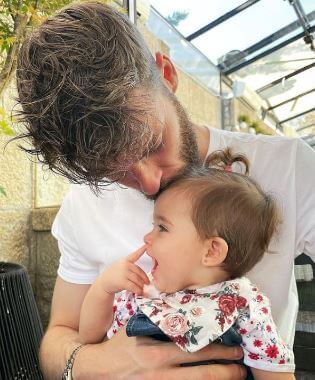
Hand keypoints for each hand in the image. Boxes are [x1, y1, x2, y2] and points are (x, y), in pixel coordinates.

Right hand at [73, 327, 246, 379]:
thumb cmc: (121, 345)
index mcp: (158, 351)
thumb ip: (160, 321)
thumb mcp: (138, 327)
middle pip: (202, 372)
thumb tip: (183, 311)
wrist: (99, 370)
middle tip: (241, 365)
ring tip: (235, 377)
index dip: (218, 349)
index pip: (195, 350)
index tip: (233, 346)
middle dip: (226, 369)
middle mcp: (162, 372)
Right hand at [99, 245, 149, 294]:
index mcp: (125, 260)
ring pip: (138, 280)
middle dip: (144, 279)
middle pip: (139, 272)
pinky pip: (134, 286)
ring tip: (143, 288)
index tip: (147, 245)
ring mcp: (124, 273)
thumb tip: (142, 275)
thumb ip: (130, 266)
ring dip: (141, 285)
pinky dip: (138, 290)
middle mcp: (125, 265)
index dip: (142, 249)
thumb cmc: (113, 275)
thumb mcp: (120, 265)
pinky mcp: (123, 282)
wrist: (103, 283)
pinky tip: (139, 292)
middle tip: (147, 283)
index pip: (135, 254)